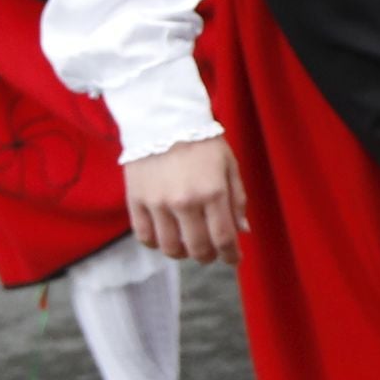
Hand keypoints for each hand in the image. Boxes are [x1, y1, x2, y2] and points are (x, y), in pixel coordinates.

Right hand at [125, 137, 247, 263]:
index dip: (230, 255)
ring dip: (182, 253)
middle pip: (197, 248)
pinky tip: (165, 237)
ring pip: (170, 248)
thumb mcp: (229, 165)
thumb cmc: (202, 142)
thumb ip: (237, 200)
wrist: (162, 119)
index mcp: (213, 192)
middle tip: (212, 254)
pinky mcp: (136, 201)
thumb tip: (243, 231)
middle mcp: (185, 202)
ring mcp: (157, 203)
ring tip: (188, 246)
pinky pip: (145, 236)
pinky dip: (156, 244)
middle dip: (209, 257)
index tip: (233, 260)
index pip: (224, 237)